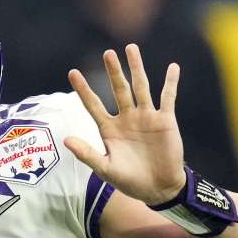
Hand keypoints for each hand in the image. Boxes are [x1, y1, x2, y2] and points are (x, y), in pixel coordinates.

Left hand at [64, 44, 186, 205]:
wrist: (158, 189)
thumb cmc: (129, 181)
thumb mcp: (105, 169)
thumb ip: (87, 153)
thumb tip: (65, 139)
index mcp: (109, 129)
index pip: (93, 104)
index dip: (83, 89)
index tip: (72, 72)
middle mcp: (126, 118)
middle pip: (118, 89)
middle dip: (113, 71)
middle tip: (108, 52)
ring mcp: (146, 117)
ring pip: (141, 87)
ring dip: (136, 68)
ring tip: (131, 48)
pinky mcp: (165, 121)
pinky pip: (168, 98)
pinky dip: (170, 83)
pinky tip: (172, 67)